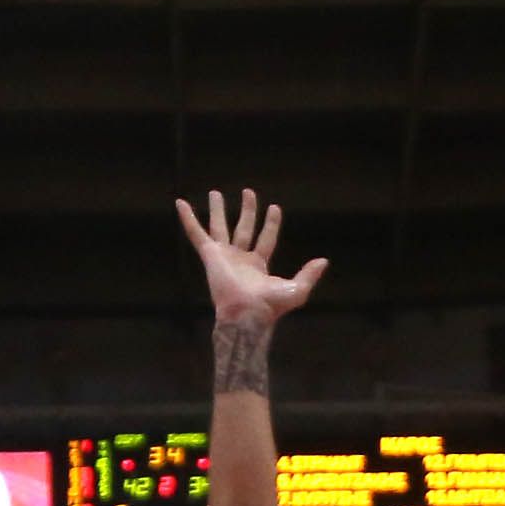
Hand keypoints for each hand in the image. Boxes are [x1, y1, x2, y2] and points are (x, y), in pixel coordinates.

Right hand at [175, 188, 326, 325]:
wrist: (246, 313)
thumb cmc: (269, 306)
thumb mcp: (296, 290)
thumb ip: (309, 275)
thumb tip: (323, 261)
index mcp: (258, 265)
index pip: (266, 239)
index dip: (271, 224)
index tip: (275, 208)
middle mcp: (240, 258)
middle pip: (244, 229)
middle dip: (247, 211)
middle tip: (248, 192)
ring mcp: (223, 255)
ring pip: (220, 227)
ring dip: (218, 210)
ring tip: (215, 192)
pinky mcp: (209, 255)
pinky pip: (196, 233)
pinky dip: (188, 219)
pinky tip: (181, 203)